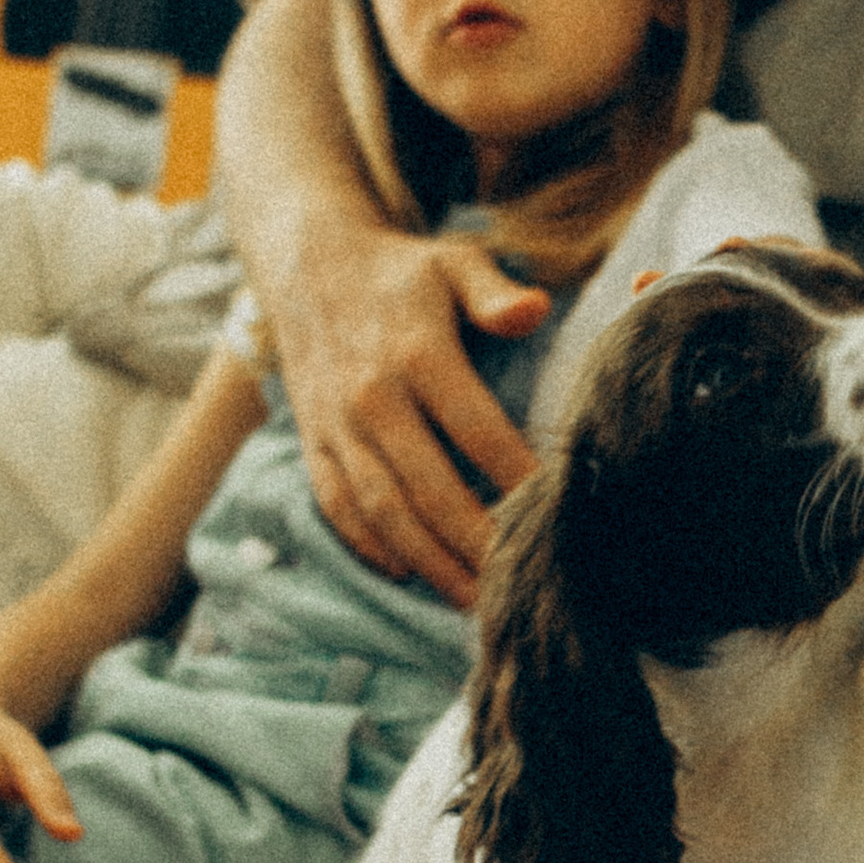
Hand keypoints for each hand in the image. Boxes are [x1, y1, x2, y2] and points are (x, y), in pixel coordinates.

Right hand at [270, 225, 545, 602]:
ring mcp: (337, 425)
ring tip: (473, 599)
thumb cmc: (402, 271)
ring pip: (384, 510)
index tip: (556, 516)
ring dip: (429, 562)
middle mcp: (372, 398)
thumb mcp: (454, 263)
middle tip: (520, 581)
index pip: (479, 432)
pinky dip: (370, 545)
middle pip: (430, 489)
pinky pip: (337, 506)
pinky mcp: (313, 441)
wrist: (307, 264)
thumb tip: (536, 310)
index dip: (518, 480)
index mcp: (417, 355)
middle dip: (477, 544)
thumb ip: (495, 293)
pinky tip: (407, 573)